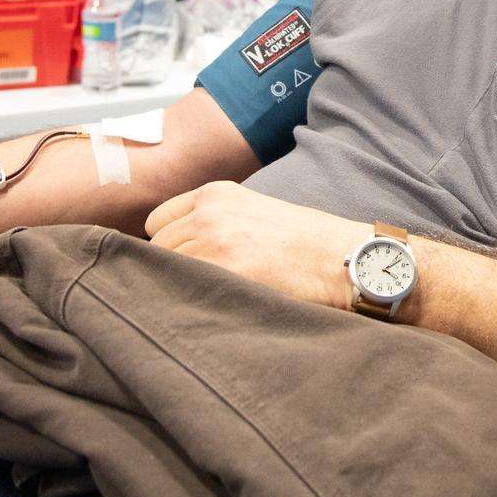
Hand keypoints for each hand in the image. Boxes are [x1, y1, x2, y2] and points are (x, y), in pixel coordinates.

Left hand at [144, 182, 368, 310]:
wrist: (339, 257)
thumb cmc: (303, 240)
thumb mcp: (253, 209)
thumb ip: (214, 218)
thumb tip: (177, 246)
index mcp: (215, 194)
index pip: (158, 221)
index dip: (170, 244)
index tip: (186, 259)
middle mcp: (208, 213)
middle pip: (159, 248)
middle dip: (175, 265)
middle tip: (205, 281)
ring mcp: (213, 242)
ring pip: (167, 270)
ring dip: (183, 285)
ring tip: (215, 292)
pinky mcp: (224, 271)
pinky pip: (184, 289)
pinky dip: (194, 299)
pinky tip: (217, 302)